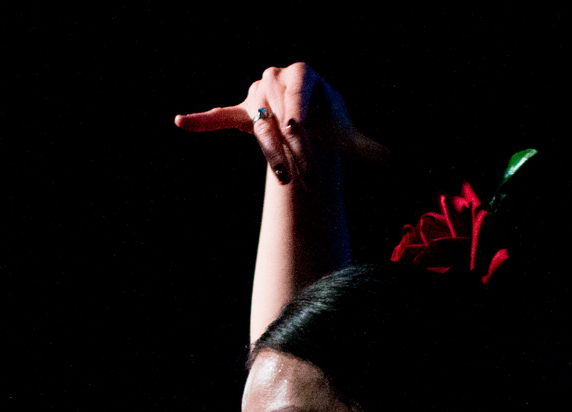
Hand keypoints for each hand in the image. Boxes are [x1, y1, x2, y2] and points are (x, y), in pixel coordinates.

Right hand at [174, 62, 388, 186]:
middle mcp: (276, 79)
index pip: (297, 88)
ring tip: (284, 176)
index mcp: (302, 73)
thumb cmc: (330, 122)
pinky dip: (202, 121)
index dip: (297, 110)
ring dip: (271, 152)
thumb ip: (363, 144)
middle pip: (277, 110)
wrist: (309, 121)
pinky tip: (181, 122)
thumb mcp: (347, 131)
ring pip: (258, 124)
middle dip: (290, 144)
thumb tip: (390, 158)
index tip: (298, 132)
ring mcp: (257, 97)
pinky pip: (220, 117)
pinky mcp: (242, 115)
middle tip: (303, 173)